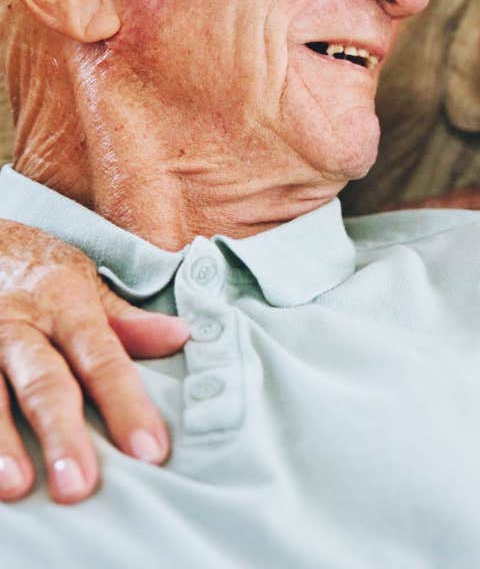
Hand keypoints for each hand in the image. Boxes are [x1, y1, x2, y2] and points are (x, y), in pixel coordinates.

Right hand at [0, 220, 188, 503]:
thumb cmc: (37, 271)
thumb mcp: (84, 281)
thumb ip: (125, 319)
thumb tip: (181, 336)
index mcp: (65, 306)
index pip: (102, 358)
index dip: (126, 404)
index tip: (149, 452)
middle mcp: (20, 326)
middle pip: (45, 383)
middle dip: (62, 434)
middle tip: (79, 487)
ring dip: (1, 443)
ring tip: (17, 487)